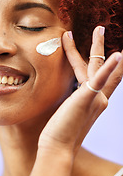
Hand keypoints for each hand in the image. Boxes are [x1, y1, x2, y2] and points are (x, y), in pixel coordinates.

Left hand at [38, 26, 122, 154]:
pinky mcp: (88, 98)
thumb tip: (70, 90)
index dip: (104, 62)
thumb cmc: (61, 129)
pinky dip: (110, 67)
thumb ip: (75, 98)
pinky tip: (119, 54)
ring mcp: (95, 97)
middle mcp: (99, 97)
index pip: (101, 76)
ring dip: (99, 46)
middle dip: (101, 47)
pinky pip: (100, 78)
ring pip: (98, 65)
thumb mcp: (70, 110)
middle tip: (100, 30)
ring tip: (100, 29)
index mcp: (94, 99)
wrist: (58, 146)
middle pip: (103, 66)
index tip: (100, 50)